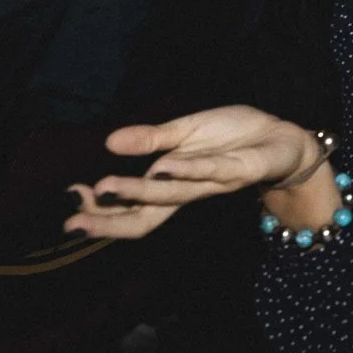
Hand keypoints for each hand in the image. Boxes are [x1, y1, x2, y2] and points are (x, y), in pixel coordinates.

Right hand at [64, 106, 317, 239]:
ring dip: (137, 193)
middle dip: (108, 220)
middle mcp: (189, 192)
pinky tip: (164, 167)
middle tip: (74, 219)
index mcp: (172, 183)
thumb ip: (151, 140)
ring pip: (171, 196)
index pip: (131, 209)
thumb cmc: (233, 138)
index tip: (70, 200)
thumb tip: (109, 142)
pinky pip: (211, 172)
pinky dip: (186, 170)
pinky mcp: (241, 170)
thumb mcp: (186, 132)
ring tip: (106, 187)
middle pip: (144, 217)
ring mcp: (214, 183)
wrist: (282, 137)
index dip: (100, 210)